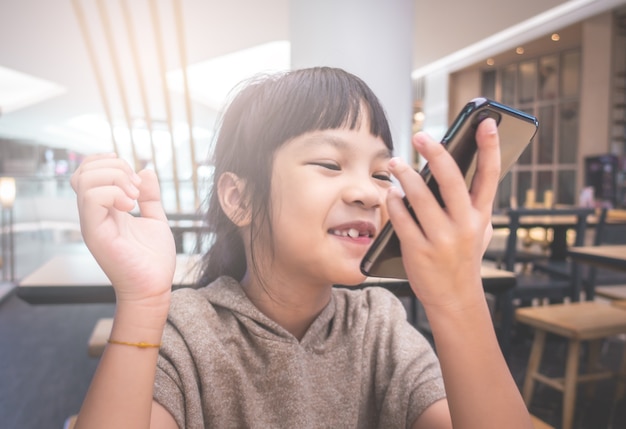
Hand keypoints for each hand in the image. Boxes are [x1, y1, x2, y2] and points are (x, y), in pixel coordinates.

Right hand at [70, 153, 175, 305]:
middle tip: (137, 188)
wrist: (154, 287)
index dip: (107, 162)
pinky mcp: (95, 233)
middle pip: (82, 171)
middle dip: (115, 167)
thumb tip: (145, 171)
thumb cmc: (153, 259)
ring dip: (116, 178)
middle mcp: (94, 214)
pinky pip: (91, 199)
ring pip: (84, 180)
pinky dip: (114, 193)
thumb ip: (150, 196)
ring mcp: (92, 223)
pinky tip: (132, 206)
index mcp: (105, 209)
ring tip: (135, 197)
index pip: (88, 172)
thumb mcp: (155, 219)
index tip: (134, 175)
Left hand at [386, 119, 499, 307]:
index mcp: (481, 216)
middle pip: (451, 179)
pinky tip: (391, 193)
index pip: (490, 175)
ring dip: (405, 175)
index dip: (491, 146)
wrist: (455, 298)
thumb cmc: (463, 257)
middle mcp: (465, 225)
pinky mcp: (419, 250)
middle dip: (435, 152)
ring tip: (396, 163)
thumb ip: (472, 203)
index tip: (486, 122)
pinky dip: (394, 202)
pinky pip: (401, 218)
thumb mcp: (478, 230)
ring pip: (420, 196)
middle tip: (421, 136)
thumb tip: (459, 167)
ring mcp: (442, 239)